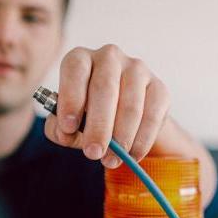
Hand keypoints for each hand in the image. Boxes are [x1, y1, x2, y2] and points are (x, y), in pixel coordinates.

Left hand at [44, 44, 169, 168]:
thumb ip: (58, 129)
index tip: (69, 127)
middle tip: (93, 153)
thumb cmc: (88, 115)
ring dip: (121, 138)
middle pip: (105, 88)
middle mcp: (109, 57)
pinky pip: (152, 115)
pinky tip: (131, 155)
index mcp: (81, 59)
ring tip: (111, 160)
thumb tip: (66, 133)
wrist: (123, 117)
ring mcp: (137, 69)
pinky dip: (141, 140)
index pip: (75, 69)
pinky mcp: (159, 88)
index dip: (71, 98)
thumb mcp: (67, 122)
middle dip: (98, 126)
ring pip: (131, 105)